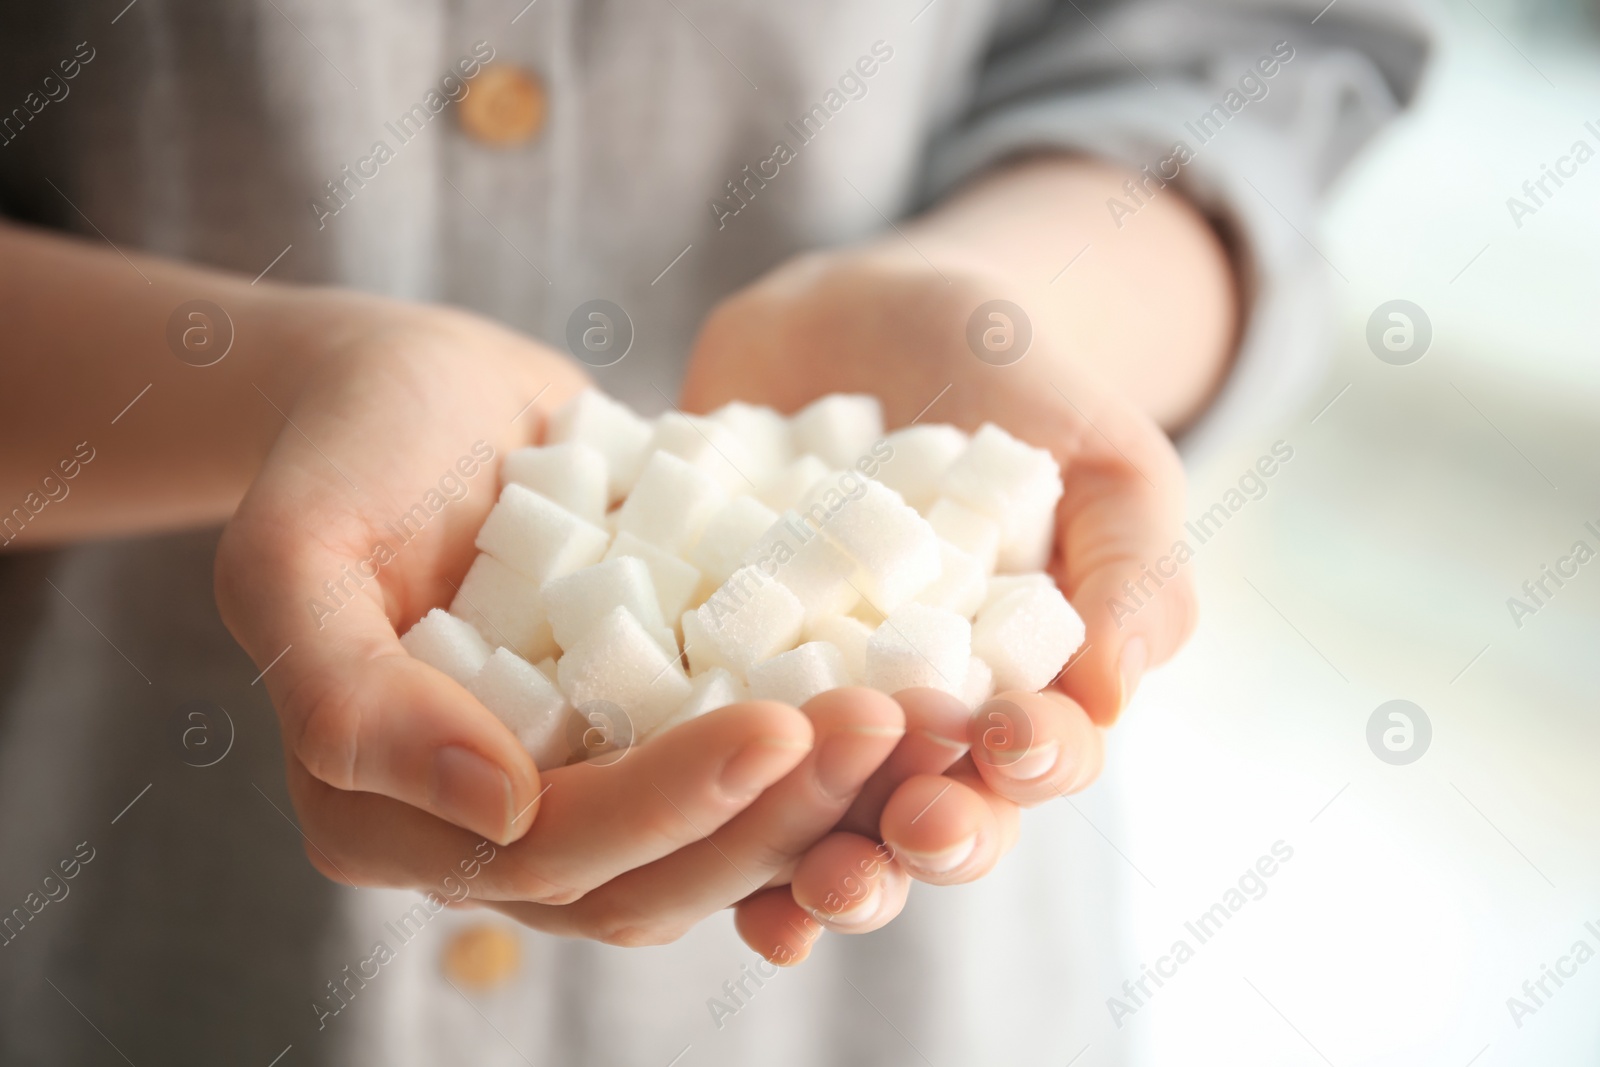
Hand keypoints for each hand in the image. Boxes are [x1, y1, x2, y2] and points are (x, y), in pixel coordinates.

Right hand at [216, 299, 908, 943]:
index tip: (781, 728)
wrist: (419, 391)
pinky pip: (747, 772)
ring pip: (717, 842)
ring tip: (925, 717)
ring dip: (825, 798)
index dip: (668, 806)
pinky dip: (825, 750)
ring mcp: (581, 784)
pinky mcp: (650, 733)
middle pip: (653, 872)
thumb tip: (497, 811)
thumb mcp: (292, 553)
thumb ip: (349, 697)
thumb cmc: (343, 451)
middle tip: (890, 725)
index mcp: (388, 818)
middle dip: (779, 814)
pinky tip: (911, 691)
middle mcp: (491, 830)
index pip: (549, 850)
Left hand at [682, 227, 1203, 956]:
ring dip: (816, 862)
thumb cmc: (1009, 380)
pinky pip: (700, 751)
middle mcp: (914, 721)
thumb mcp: (1100, 453)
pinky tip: (684, 829)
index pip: (1041, 758)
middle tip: (912, 829)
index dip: (1036, 765)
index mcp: (1021, 689)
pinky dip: (695, 802)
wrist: (860, 312)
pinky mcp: (706, 675)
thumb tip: (1116, 694)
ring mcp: (807, 704)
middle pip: (928, 814)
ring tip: (809, 888)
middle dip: (927, 839)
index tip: (1014, 739)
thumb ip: (1132, 566)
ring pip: (816, 815)